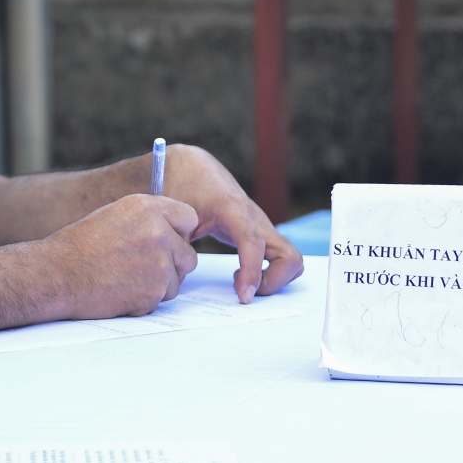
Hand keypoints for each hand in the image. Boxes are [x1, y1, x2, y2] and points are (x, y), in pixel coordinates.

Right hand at [43, 194, 199, 319]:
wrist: (57, 274)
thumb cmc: (79, 246)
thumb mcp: (115, 215)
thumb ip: (148, 219)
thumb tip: (173, 231)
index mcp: (147, 208)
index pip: (189, 218)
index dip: (179, 232)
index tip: (168, 241)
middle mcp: (158, 232)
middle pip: (188, 255)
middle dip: (172, 264)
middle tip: (143, 268)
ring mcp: (159, 263)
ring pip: (177, 280)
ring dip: (158, 285)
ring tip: (126, 279)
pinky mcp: (154, 291)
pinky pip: (162, 300)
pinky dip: (145, 301)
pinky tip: (121, 291)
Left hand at [160, 145, 304, 302]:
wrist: (189, 165)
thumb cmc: (180, 186)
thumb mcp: (173, 214)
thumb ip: (175, 242)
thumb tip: (177, 272)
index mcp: (233, 209)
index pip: (254, 244)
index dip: (252, 274)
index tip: (243, 297)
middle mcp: (255, 217)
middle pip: (289, 256)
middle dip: (273, 283)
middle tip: (243, 291)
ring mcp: (260, 225)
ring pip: (290, 258)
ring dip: (274, 279)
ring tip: (241, 282)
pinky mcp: (259, 231)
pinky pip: (279, 256)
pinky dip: (270, 272)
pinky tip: (241, 275)